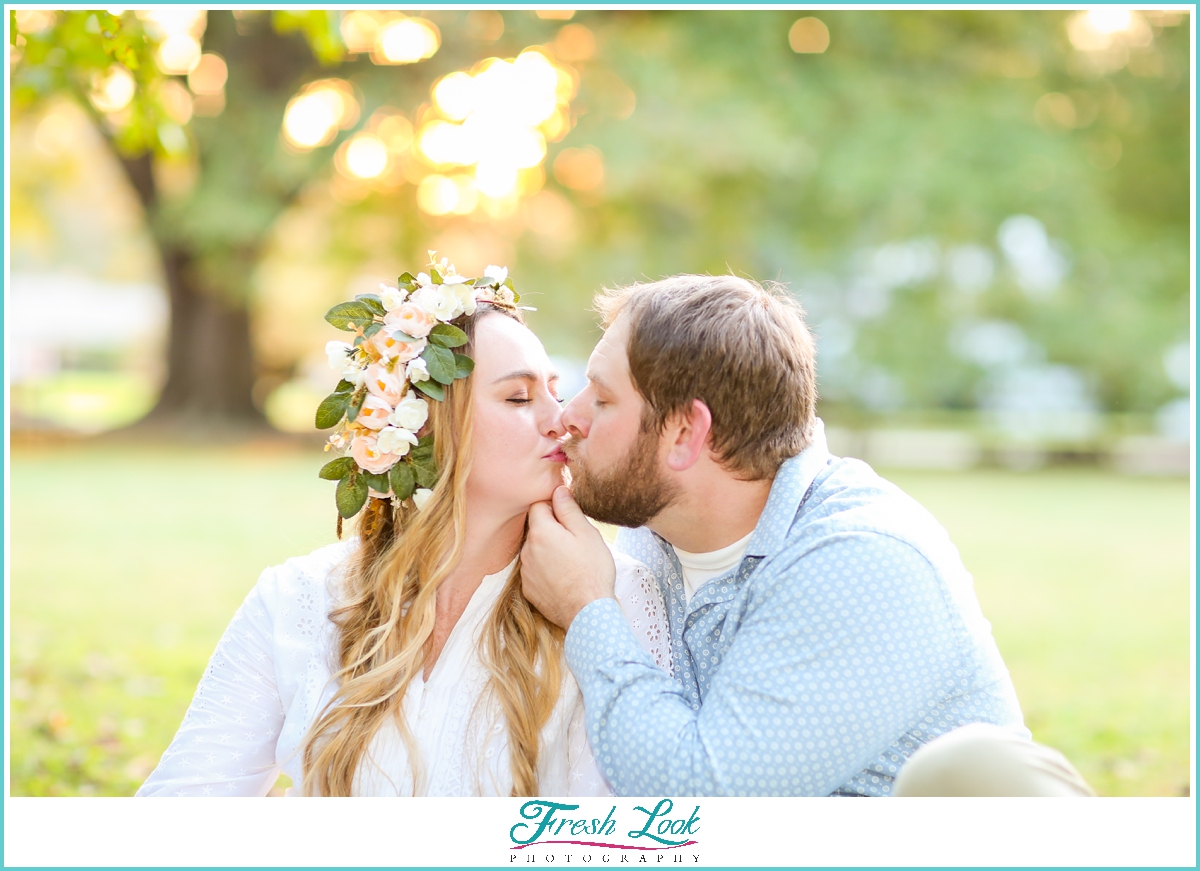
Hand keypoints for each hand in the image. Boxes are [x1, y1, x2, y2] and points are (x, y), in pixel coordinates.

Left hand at [521, 486, 615, 629]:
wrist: (588, 613)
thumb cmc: (592, 570)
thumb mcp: (586, 533)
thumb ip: (569, 509)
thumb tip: (558, 490)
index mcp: (541, 532)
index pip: (538, 506)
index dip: (554, 508)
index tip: (569, 518)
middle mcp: (527, 550)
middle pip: (536, 529)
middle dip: (552, 530)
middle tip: (575, 542)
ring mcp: (526, 572)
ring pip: (535, 551)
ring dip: (548, 551)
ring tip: (571, 563)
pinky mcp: (528, 590)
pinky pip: (535, 571)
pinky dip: (546, 571)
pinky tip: (564, 578)